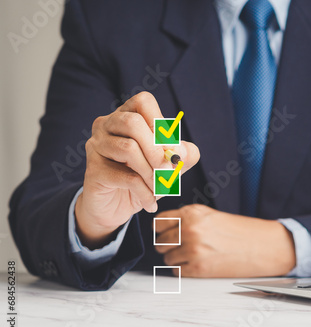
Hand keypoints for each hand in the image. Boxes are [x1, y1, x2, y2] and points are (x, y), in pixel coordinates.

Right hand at [75, 92, 199, 248]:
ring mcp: (96, 146)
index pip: (143, 101)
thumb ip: (185, 154)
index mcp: (127, 115)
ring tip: (159, 189)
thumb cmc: (146, 178)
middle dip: (157, 150)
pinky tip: (150, 203)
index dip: (161, 123)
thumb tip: (180, 151)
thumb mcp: (171, 165)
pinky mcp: (93, 170)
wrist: (117, 208)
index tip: (172, 149)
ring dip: (151, 174)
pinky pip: (126, 177)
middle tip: (168, 171)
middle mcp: (106, 125)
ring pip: (128, 149)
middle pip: (133, 123)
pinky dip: (145, 192)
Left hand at [154, 205, 295, 276]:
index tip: (163, 232)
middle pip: (161, 242)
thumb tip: (164, 228)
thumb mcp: (211, 216)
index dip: (160, 229)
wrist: (263, 246)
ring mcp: (193, 249)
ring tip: (192, 255)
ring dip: (175, 258)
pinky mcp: (198, 268)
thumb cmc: (241, 231)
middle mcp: (190, 229)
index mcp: (193, 213)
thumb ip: (188, 219)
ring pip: (167, 258)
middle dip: (169, 246)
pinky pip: (176, 271)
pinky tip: (196, 264)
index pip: (158, 222)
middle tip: (181, 246)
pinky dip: (183, 270)